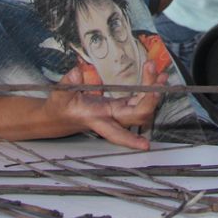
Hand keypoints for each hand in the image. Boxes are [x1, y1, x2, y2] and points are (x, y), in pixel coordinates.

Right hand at [46, 60, 166, 149]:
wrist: (57, 116)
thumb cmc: (59, 109)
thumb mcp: (58, 96)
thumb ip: (67, 84)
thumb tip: (76, 72)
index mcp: (97, 119)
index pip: (117, 133)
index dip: (131, 140)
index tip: (145, 145)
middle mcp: (111, 117)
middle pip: (138, 115)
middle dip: (151, 98)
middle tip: (158, 78)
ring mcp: (117, 111)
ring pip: (142, 106)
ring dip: (153, 91)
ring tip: (161, 74)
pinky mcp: (119, 104)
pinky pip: (139, 98)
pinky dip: (148, 87)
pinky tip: (153, 75)